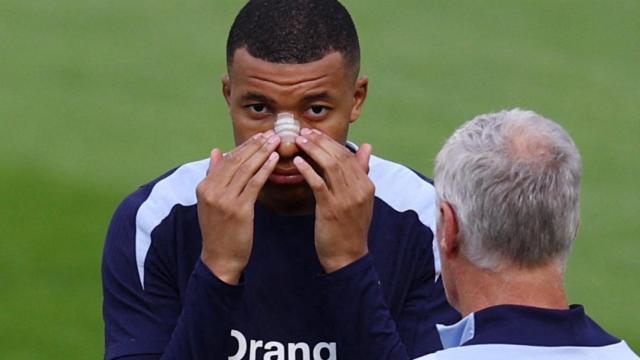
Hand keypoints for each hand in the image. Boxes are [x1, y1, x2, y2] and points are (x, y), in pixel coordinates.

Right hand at [196, 131, 280, 283]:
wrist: (219, 258)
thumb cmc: (219, 230)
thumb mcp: (210, 201)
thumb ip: (213, 175)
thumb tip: (215, 151)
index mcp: (204, 186)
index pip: (226, 160)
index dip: (244, 147)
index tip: (259, 136)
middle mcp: (212, 190)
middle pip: (236, 161)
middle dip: (255, 146)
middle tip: (271, 133)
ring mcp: (224, 200)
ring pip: (246, 170)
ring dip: (262, 153)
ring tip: (275, 142)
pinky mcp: (239, 210)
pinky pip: (254, 184)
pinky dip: (265, 170)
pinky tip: (275, 160)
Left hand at [293, 128, 374, 272]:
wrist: (348, 256)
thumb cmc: (351, 227)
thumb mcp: (361, 198)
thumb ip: (362, 171)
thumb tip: (367, 147)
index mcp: (366, 185)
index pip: (348, 155)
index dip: (330, 142)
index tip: (314, 133)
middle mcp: (359, 189)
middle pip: (339, 157)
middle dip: (320, 142)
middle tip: (304, 132)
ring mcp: (346, 199)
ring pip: (330, 166)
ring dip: (313, 151)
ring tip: (299, 141)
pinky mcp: (331, 209)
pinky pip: (319, 184)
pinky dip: (308, 170)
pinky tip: (297, 162)